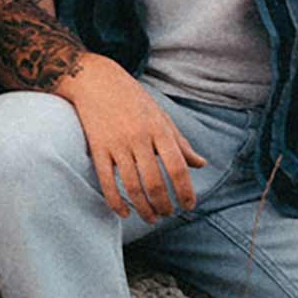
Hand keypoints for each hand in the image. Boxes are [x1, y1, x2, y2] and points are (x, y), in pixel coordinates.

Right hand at [68, 56, 207, 222]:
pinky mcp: (98, 148)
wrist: (96, 80)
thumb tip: (201, 164)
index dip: (185, 191)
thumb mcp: (161, 117)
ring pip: (132, 186)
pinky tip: (124, 213)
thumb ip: (181, 143)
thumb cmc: (133, 100)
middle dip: (164, 205)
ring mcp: (117, 144)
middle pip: (155, 182)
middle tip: (168, 214)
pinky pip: (107, 182)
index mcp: (159, 130)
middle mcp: (138, 138)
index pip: (177, 167)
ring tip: (151, 217)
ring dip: (143, 208)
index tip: (188, 206)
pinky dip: (116, 202)